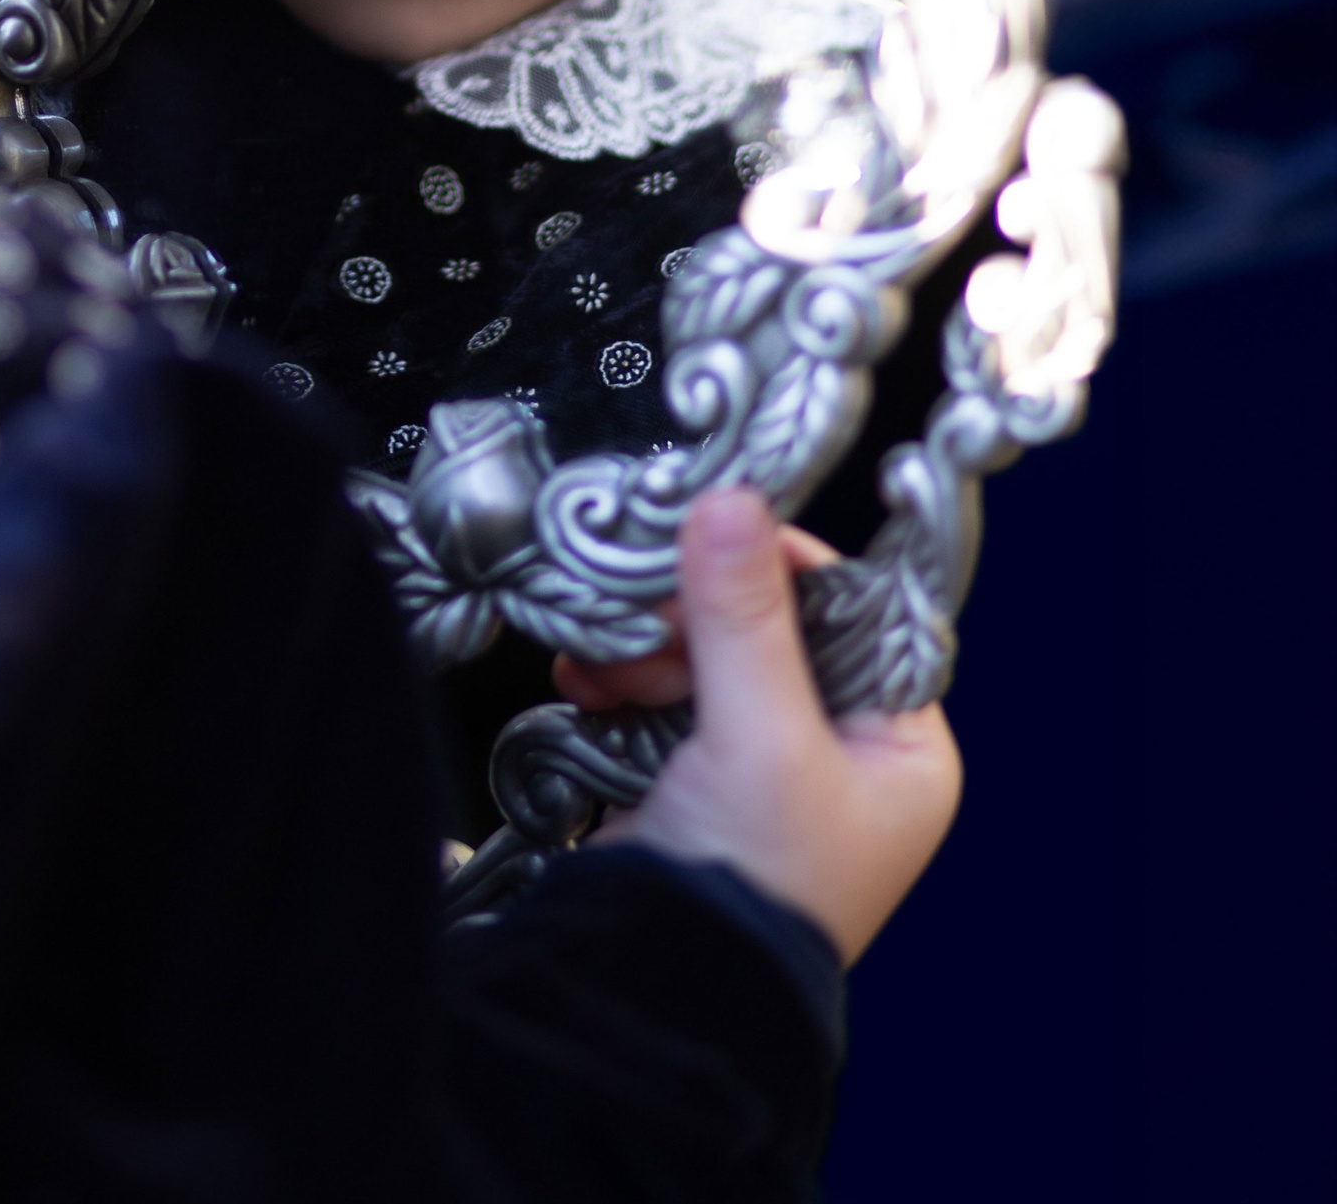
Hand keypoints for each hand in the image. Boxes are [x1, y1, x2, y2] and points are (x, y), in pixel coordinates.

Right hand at [557, 487, 960, 966]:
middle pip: (771, 623)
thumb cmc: (755, 889)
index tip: (726, 523)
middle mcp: (842, 750)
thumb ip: (744, 616)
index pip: (858, 611)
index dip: (791, 564)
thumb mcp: (761, 737)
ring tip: (612, 662)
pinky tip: (591, 681)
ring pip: (707, 648)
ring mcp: (764, 762)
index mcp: (899, 746)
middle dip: (698, 612)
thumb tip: (734, 500)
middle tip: (652, 601)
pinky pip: (662, 686)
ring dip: (651, 641)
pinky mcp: (694, 771)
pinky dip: (624, 676)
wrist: (664, 989)